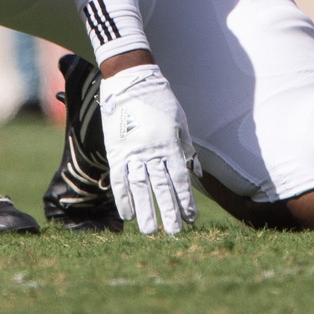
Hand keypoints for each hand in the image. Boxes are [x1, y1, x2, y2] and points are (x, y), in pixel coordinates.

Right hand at [99, 64, 199, 235]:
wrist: (129, 81)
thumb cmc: (160, 100)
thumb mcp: (181, 122)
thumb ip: (187, 149)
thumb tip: (197, 173)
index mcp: (169, 144)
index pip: (180, 179)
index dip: (185, 201)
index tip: (191, 218)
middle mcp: (151, 152)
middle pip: (161, 188)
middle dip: (168, 212)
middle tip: (174, 232)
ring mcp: (131, 152)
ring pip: (139, 188)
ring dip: (145, 211)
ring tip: (150, 231)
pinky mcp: (115, 150)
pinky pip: (118, 179)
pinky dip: (123, 198)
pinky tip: (127, 215)